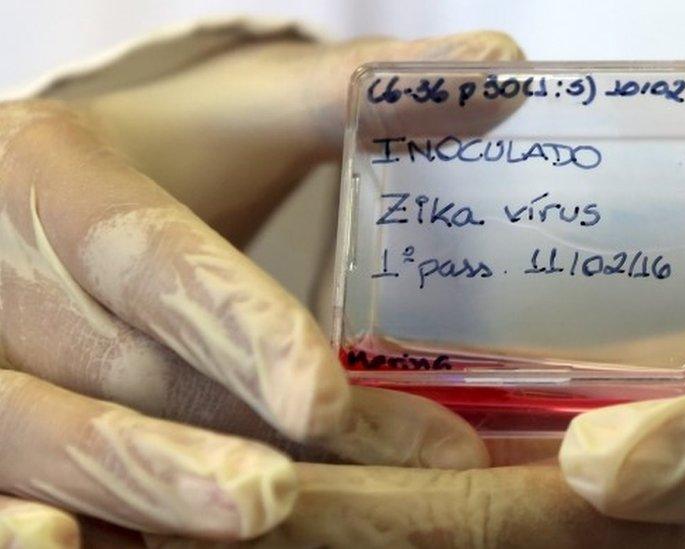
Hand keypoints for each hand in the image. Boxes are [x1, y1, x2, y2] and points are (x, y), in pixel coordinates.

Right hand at [0, 30, 521, 544]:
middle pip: (112, 371)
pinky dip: (34, 528)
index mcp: (53, 175)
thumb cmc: (156, 156)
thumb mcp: (239, 113)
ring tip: (255, 524)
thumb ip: (360, 92)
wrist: (21, 197)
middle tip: (302, 498)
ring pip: (44, 442)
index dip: (231, 324)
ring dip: (140, 493)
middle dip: (212, 440)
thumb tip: (505, 65)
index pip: (143, 255)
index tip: (324, 399)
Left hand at [125, 314, 684, 547]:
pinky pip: (477, 436)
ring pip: (426, 484)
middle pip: (411, 525)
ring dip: (308, 476)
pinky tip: (311, 397)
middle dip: (284, 519)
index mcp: (635, 535)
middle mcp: (590, 517)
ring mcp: (590, 480)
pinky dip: (386, 428)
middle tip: (139, 497)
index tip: (236, 501)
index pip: (461, 539)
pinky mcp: (603, 435)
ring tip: (177, 462)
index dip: (346, 525)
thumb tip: (606, 459)